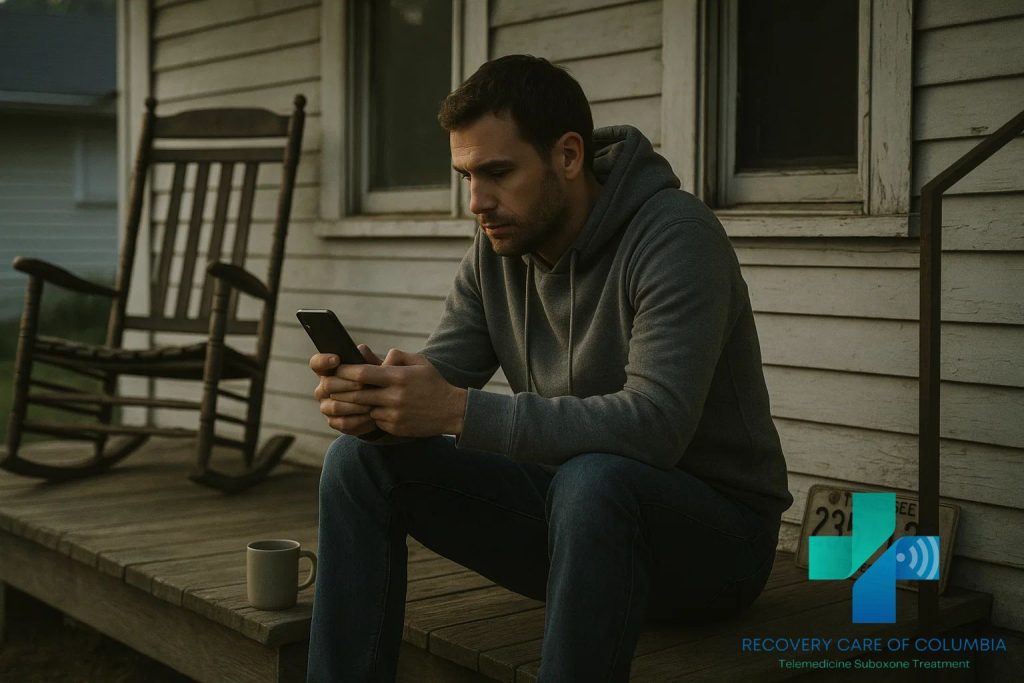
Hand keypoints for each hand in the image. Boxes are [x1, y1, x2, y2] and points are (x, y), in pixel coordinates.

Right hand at [310, 344, 382, 436]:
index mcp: (329, 371)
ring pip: (334, 406)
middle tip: (364, 384)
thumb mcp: (377, 369)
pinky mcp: (334, 422)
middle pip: (327, 385)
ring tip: (372, 403)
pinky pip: (342, 422)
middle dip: (347, 384)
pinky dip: (358, 420)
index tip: (336, 359)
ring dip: (354, 404)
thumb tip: (370, 350)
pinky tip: (371, 416)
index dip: (323, 360)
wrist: (381, 407)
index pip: (317, 363)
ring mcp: (326, 406)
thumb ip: (373, 360)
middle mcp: (323, 388)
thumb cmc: (375, 381)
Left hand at [329, 349, 467, 437]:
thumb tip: (370, 354)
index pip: (362, 373)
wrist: (451, 411)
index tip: (335, 368)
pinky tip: (374, 408)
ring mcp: (394, 414)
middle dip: (340, 390)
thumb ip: (395, 355)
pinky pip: (375, 420)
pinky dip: (372, 414)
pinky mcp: (395, 427)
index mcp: (398, 377)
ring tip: (348, 397)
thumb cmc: (432, 382)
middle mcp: (395, 397)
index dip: (345, 371)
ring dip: (357, 403)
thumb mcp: (419, 362)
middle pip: (356, 394)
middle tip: (328, 386)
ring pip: (364, 408)